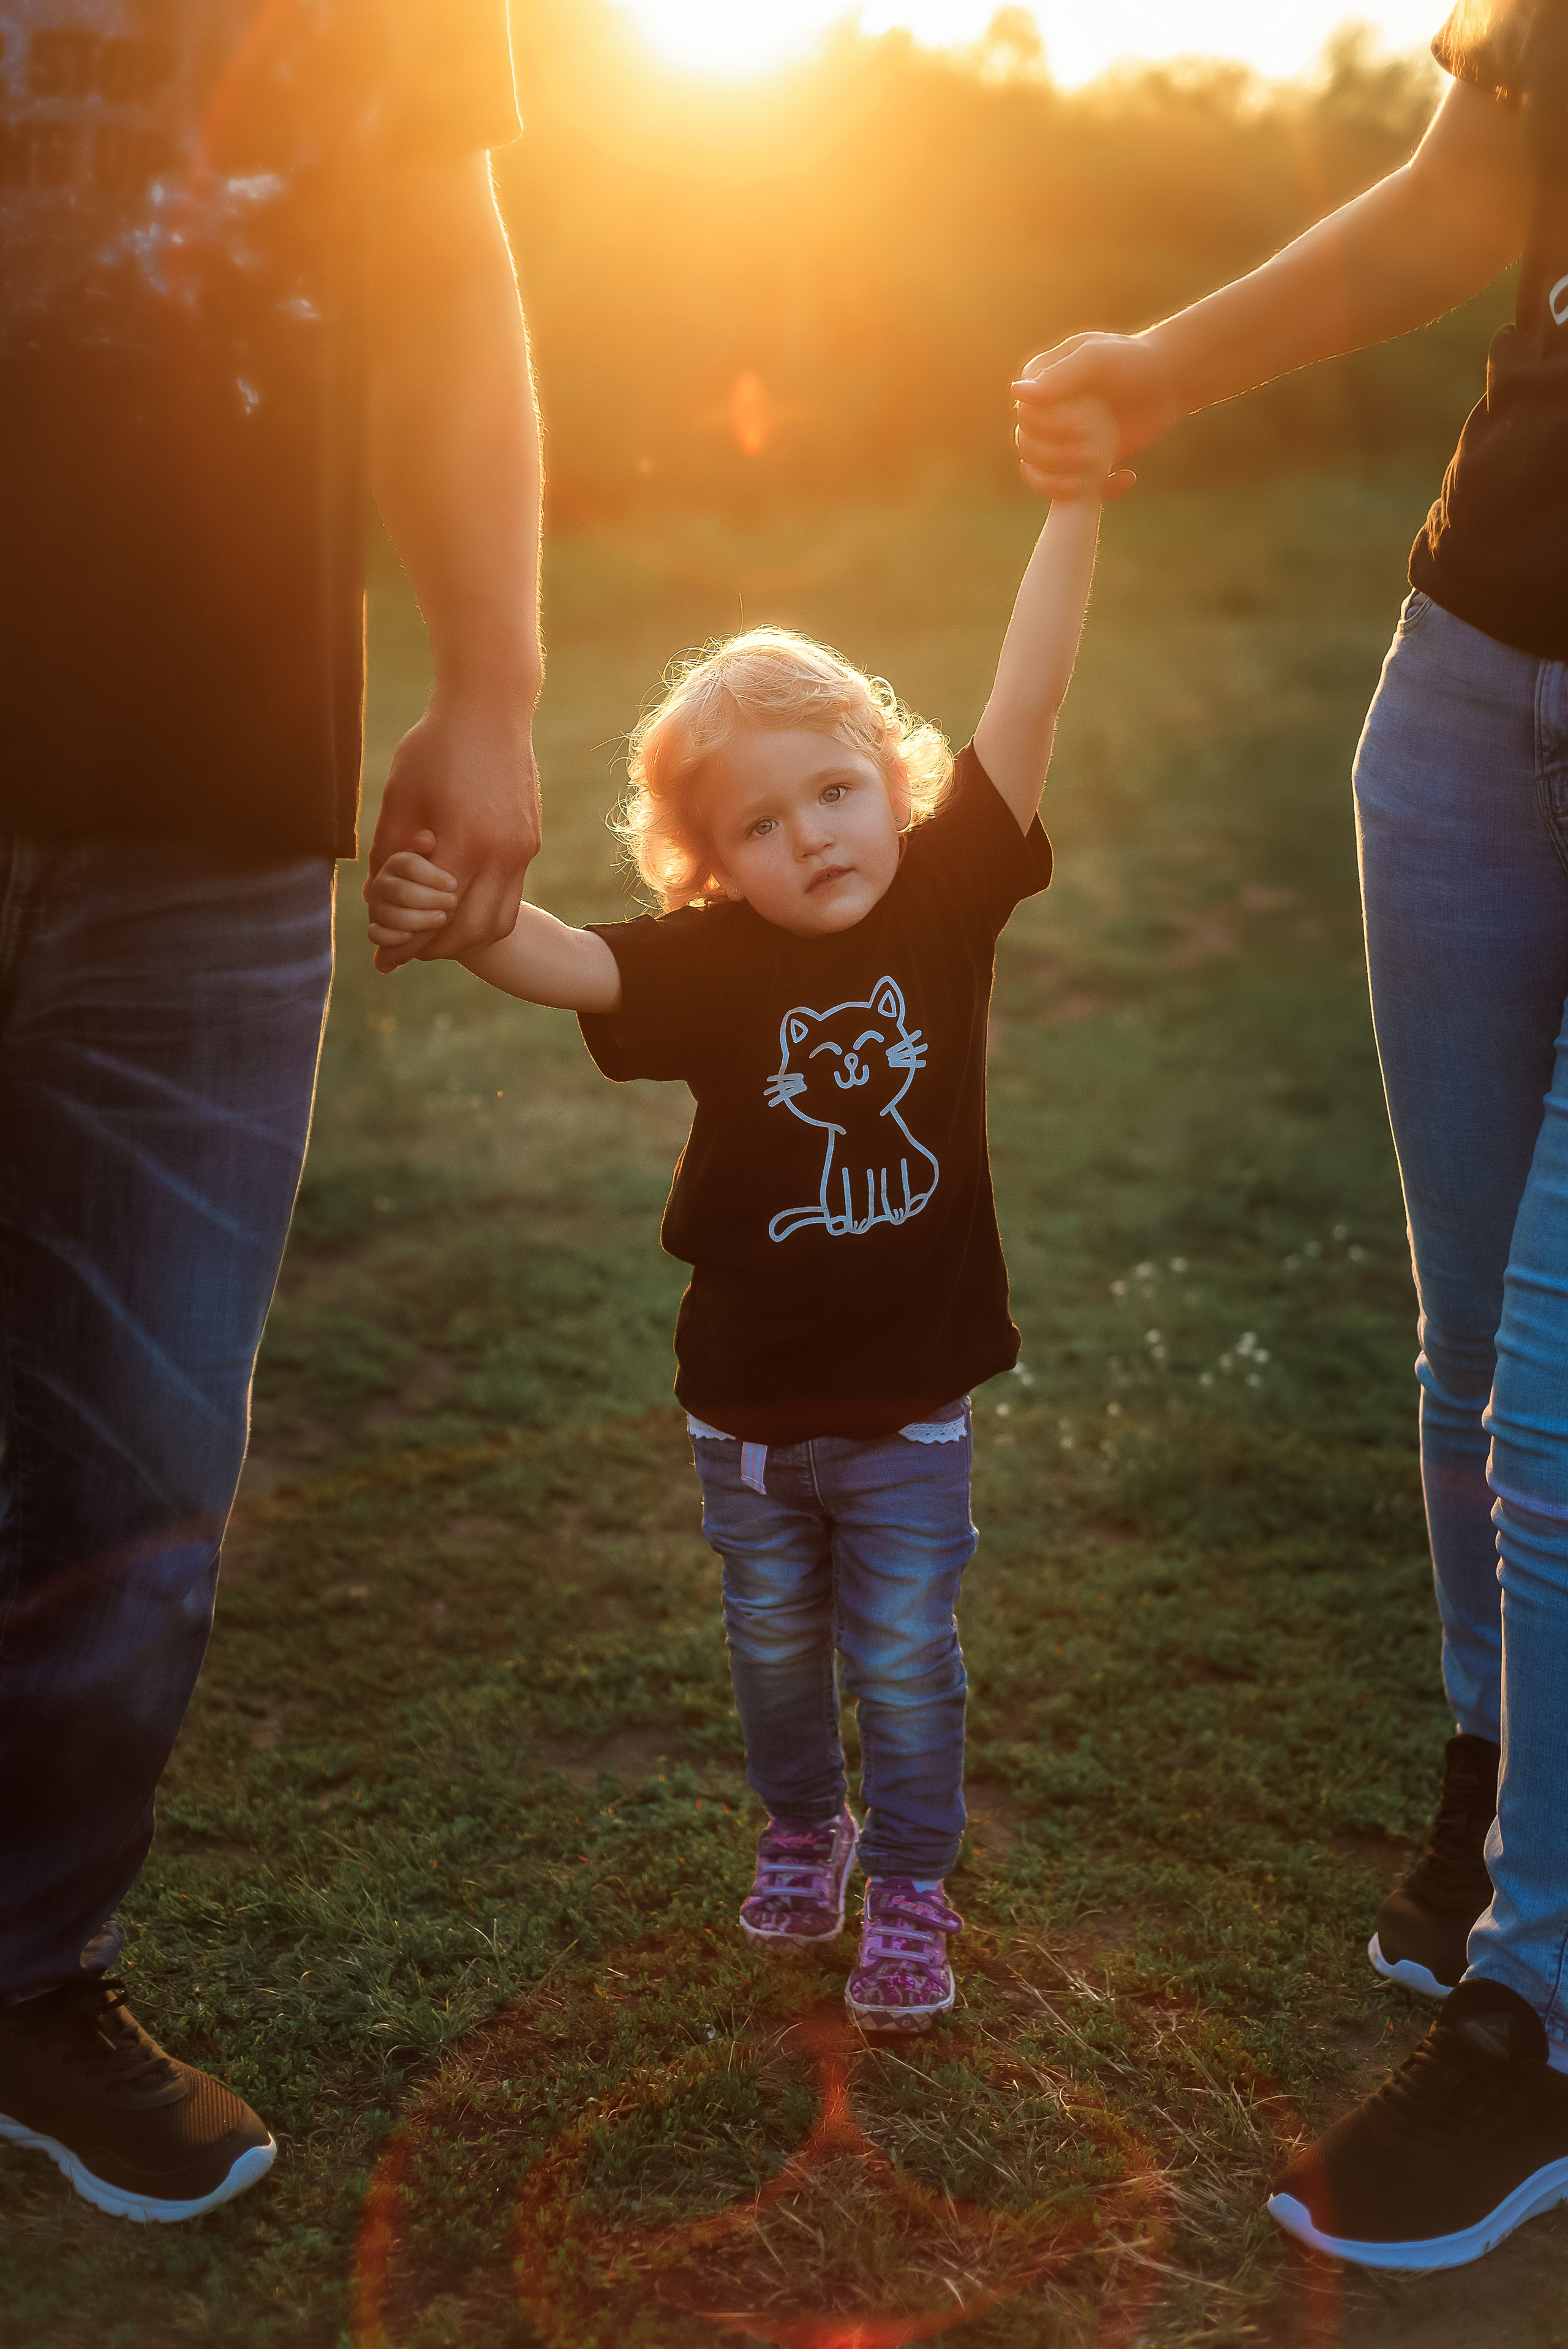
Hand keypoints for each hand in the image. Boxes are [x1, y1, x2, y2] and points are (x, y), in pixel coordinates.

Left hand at [364, 687, 540, 968]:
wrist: (491, 707)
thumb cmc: (435, 746)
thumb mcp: (399, 799)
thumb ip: (387, 855)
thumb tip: (372, 903)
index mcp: (466, 841)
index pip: (435, 916)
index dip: (407, 942)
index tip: (384, 957)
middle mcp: (502, 853)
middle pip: (471, 931)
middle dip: (436, 950)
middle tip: (407, 952)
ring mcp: (522, 849)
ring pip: (499, 923)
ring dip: (465, 939)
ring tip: (433, 936)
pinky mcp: (529, 842)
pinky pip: (510, 897)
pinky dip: (482, 915)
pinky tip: (455, 906)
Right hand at [366, 834, 459, 973]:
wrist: (440, 912)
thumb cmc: (442, 884)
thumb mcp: (443, 863)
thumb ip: (435, 850)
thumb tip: (426, 840)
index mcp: (397, 862)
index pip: (409, 864)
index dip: (432, 875)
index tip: (453, 884)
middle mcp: (383, 882)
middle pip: (402, 891)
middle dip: (430, 899)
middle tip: (452, 901)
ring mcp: (378, 906)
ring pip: (391, 914)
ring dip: (419, 919)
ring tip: (442, 918)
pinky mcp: (376, 927)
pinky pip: (375, 934)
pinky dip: (392, 937)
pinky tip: (410, 937)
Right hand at [1013, 332, 1181, 500]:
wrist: (1168, 379)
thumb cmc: (1132, 359)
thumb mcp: (1097, 359)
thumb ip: (1060, 375)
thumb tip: (1017, 394)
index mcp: (1040, 385)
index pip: (1025, 419)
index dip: (1046, 430)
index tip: (1082, 427)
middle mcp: (1046, 414)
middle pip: (1028, 449)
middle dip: (1055, 459)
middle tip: (1091, 455)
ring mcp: (1062, 440)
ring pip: (1042, 474)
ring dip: (1063, 481)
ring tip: (1098, 473)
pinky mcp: (1085, 463)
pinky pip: (1075, 489)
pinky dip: (1101, 492)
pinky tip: (1126, 476)